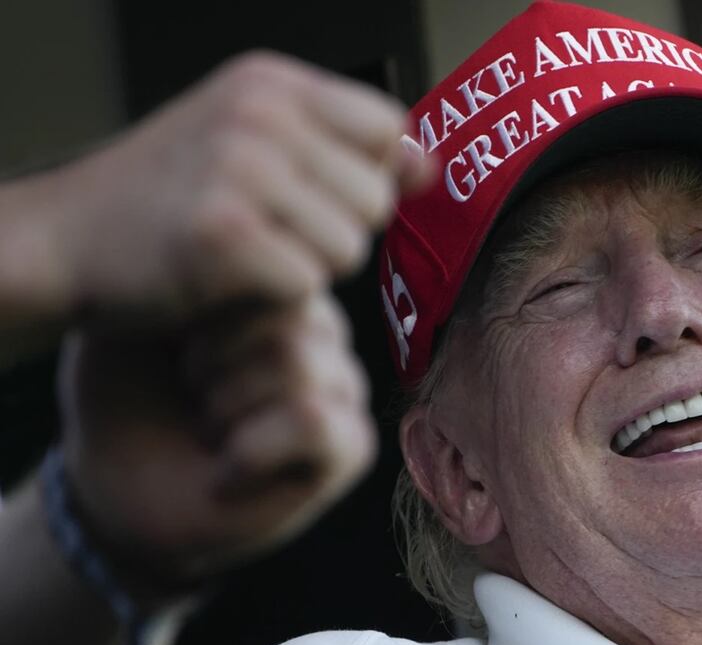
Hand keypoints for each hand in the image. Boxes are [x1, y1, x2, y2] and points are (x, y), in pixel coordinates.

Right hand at [33, 50, 430, 326]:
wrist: (70, 238)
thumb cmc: (170, 196)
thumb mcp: (254, 144)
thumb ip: (342, 148)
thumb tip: (425, 165)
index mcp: (272, 84)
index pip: (387, 129)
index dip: (368, 175)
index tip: (319, 196)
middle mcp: (260, 115)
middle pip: (376, 198)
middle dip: (338, 230)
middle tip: (274, 233)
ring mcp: (240, 170)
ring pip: (350, 246)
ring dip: (310, 267)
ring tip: (254, 253)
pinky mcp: (223, 235)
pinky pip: (309, 283)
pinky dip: (278, 296)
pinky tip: (233, 279)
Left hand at [56, 292, 373, 591]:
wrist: (116, 488)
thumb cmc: (126, 397)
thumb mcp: (139, 316)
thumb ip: (194, 271)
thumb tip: (252, 251)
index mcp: (278, 290)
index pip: (271, 263)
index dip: (208, 313)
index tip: (174, 349)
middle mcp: (322, 332)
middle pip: (286, 313)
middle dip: (213, 362)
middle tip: (192, 397)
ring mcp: (344, 387)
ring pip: (299, 363)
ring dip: (227, 407)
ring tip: (210, 432)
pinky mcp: (352, 446)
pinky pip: (313, 420)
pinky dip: (254, 449)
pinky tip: (230, 467)